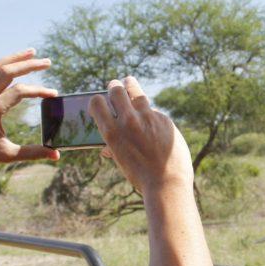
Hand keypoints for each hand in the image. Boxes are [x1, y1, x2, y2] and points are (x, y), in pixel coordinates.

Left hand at [0, 49, 59, 169]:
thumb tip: (56, 155)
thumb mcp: (7, 156)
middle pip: (8, 71)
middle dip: (29, 64)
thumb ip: (33, 153)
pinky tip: (5, 65)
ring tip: (31, 52)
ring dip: (13, 57)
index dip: (39, 91)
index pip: (20, 92)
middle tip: (47, 62)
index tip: (53, 94)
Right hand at [89, 77, 192, 194]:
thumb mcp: (121, 160)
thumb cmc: (140, 176)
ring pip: (137, 94)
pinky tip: (154, 124)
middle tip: (116, 86)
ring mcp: (148, 117)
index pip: (97, 103)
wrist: (167, 182)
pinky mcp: (164, 119)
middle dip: (115, 87)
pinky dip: (152, 116)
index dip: (98, 100)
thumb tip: (106, 147)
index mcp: (112, 132)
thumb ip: (114, 147)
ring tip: (130, 83)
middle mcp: (128, 120)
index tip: (101, 100)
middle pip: (117, 90)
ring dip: (132, 88)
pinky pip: (154, 112)